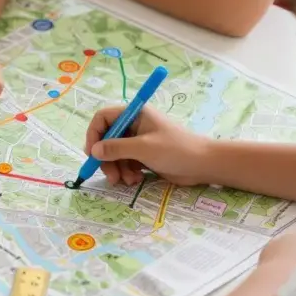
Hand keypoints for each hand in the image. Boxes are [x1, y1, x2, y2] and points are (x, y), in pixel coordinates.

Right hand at [85, 106, 208, 185]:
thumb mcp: (143, 148)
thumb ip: (116, 148)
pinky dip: (126, 172)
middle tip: (109, 176)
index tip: (92, 153)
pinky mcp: (144, 156)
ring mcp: (139, 141)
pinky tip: (135, 180)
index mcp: (134, 114)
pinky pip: (125, 163)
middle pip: (107, 139)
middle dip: (106, 158)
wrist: (203, 165)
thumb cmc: (176, 150)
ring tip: (125, 181)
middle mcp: (134, 125)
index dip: (94, 134)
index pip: (104, 118)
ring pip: (115, 154)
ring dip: (116, 168)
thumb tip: (94, 151)